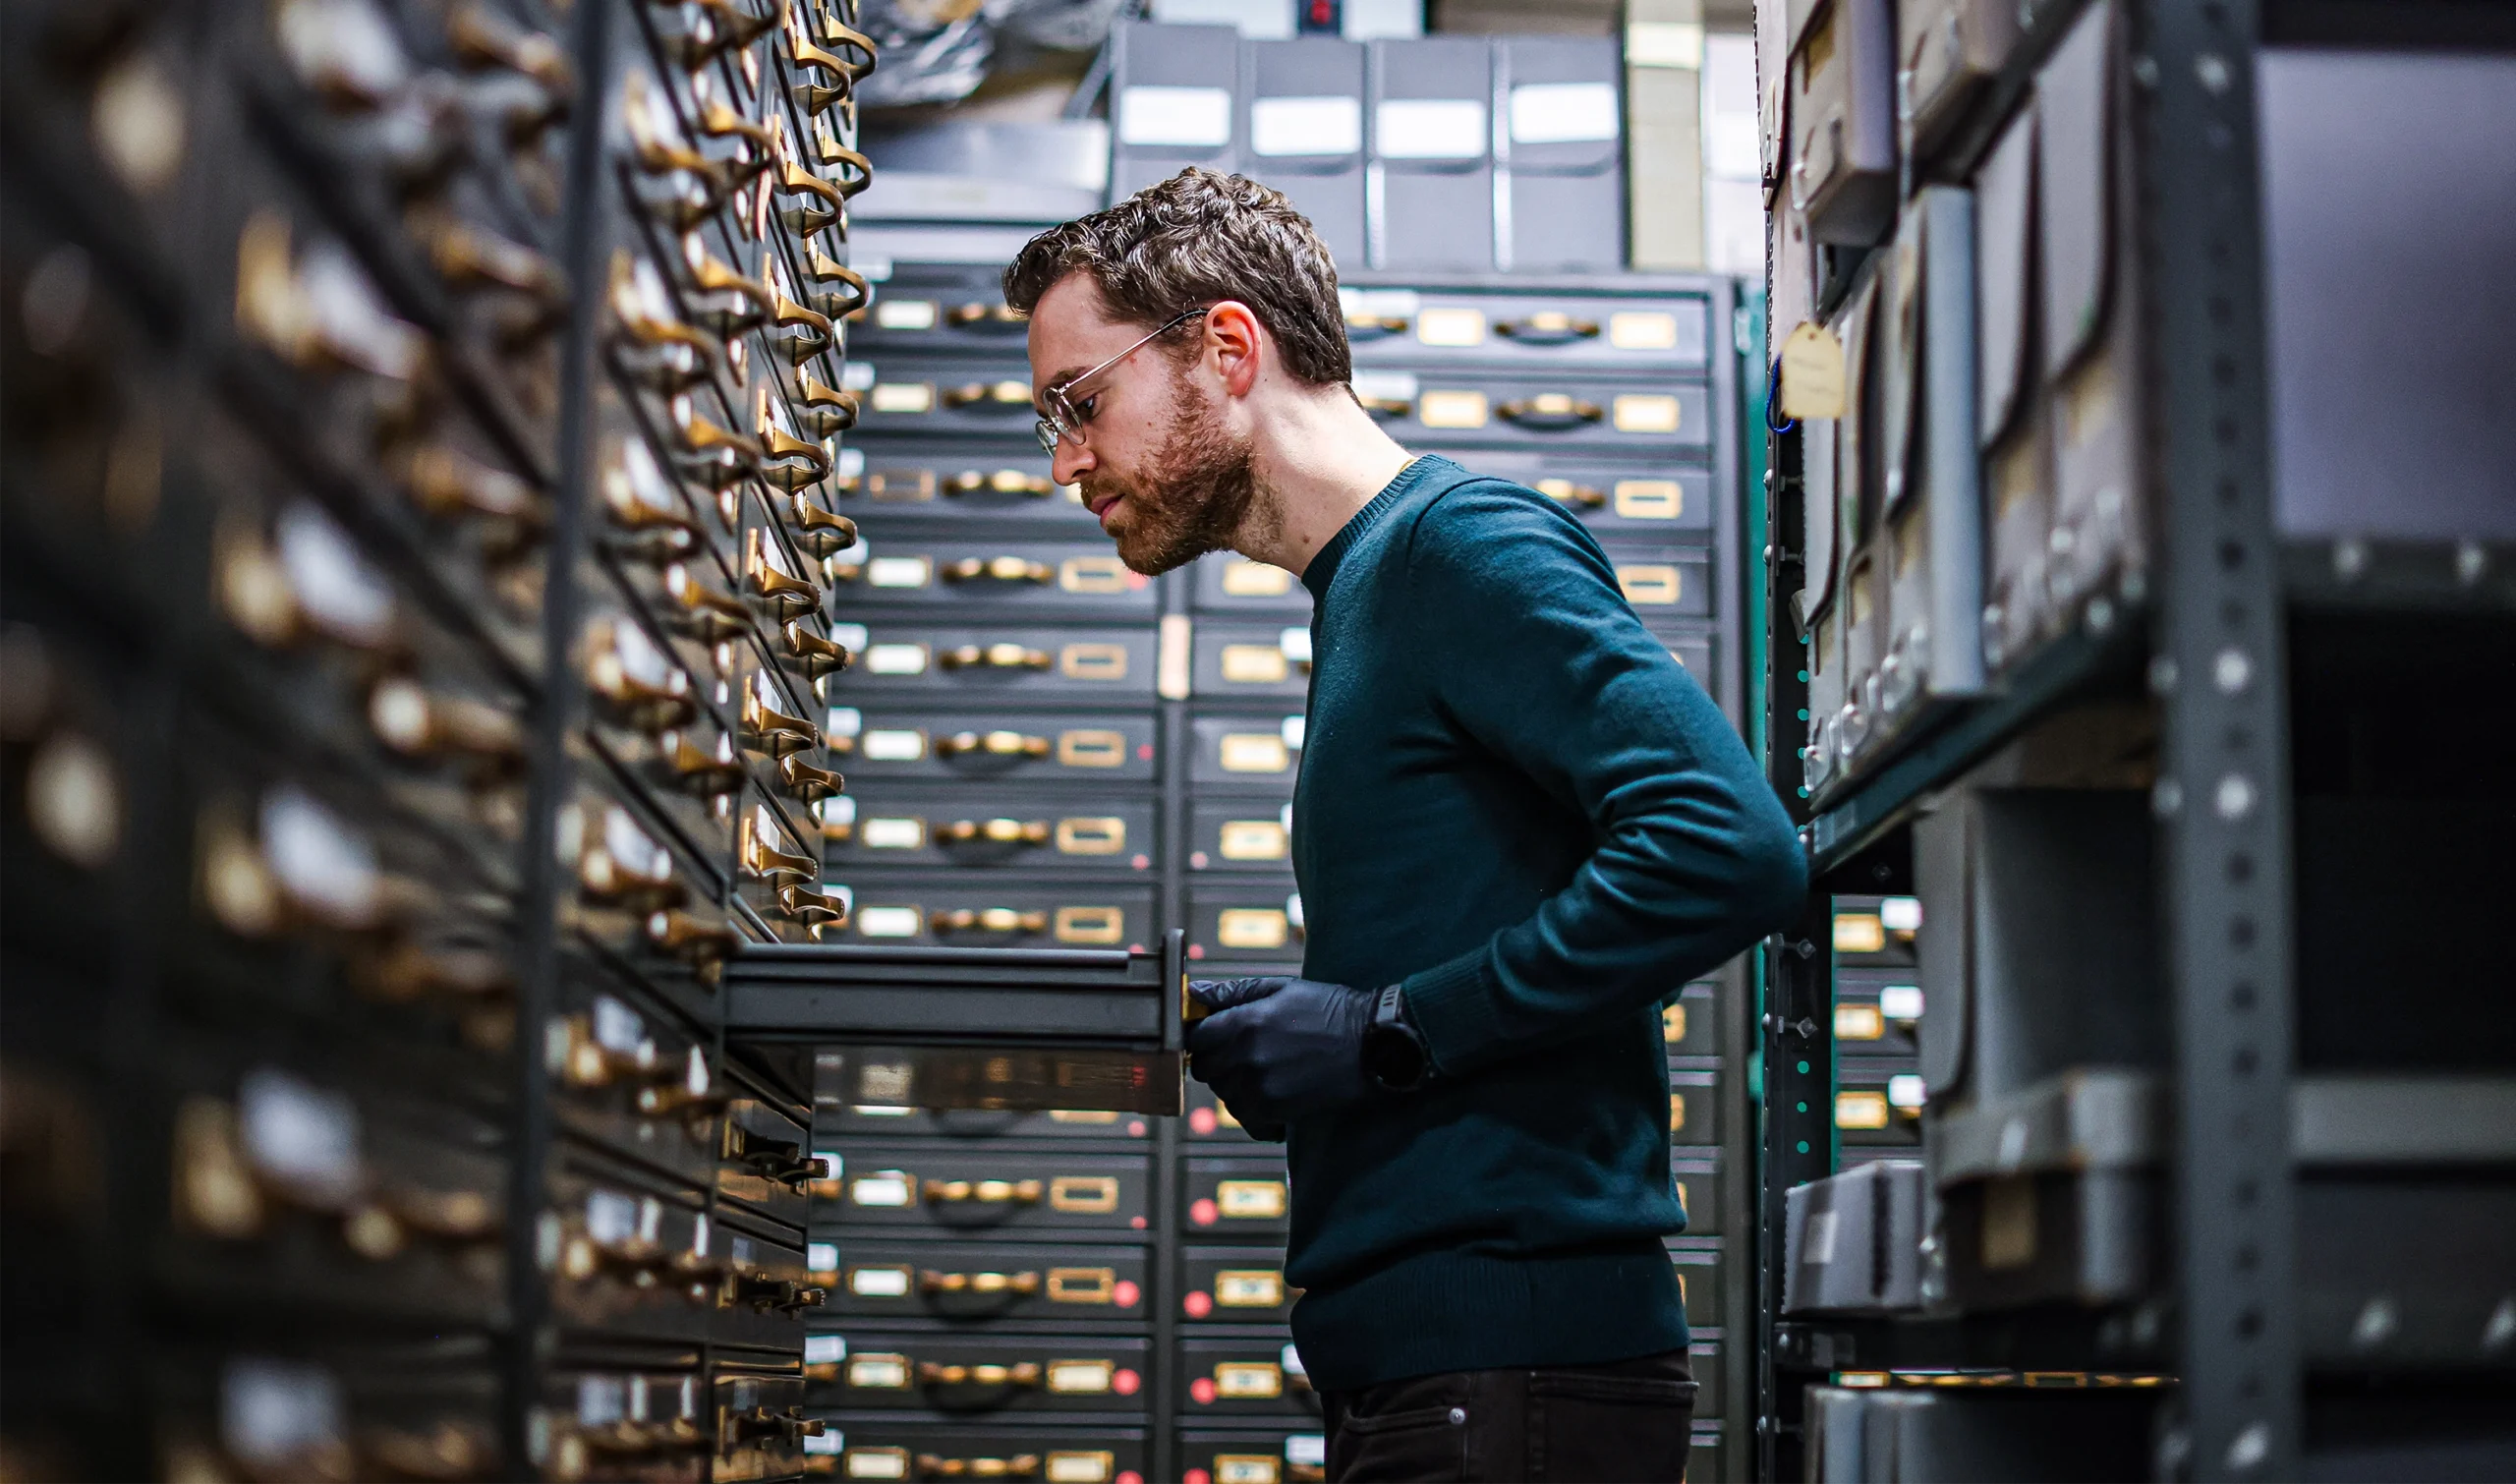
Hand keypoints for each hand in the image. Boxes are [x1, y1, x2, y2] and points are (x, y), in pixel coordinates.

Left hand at [1186, 976, 1374, 1124]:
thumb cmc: (1331, 1010)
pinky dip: (1255, 1113)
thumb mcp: (1283, 988)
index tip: (1218, 1036)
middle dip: (1220, 1061)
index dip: (1204, 1036)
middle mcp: (1246, 1057)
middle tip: (1247, 1053)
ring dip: (1238, 1087)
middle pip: (1206, 1069)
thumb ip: (1234, 992)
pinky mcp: (1278, 1112)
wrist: (1375, 1044)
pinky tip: (1275, 1097)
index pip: (1195, 1038)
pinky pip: (1247, 1119)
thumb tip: (1194, 992)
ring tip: (1267, 1072)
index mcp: (1244, 1022)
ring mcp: (1260, 1088)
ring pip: (1225, 1096)